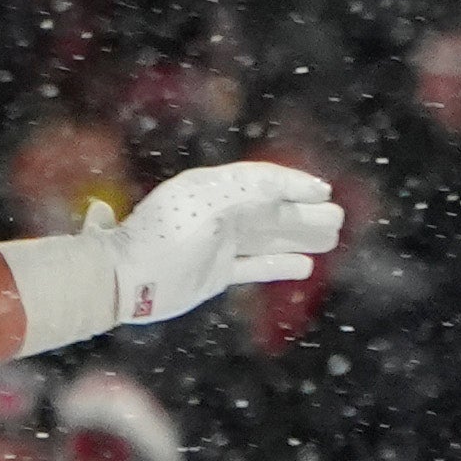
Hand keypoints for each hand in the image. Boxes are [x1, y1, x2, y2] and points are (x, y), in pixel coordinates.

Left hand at [102, 160, 345, 329]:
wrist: (122, 280)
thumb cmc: (160, 238)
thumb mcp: (207, 205)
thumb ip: (247, 193)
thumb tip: (284, 190)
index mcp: (209, 189)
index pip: (260, 180)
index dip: (293, 184)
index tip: (322, 191)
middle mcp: (215, 213)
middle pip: (269, 210)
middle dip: (303, 213)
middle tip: (337, 217)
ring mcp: (216, 244)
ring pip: (267, 237)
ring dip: (299, 236)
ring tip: (331, 236)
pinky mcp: (213, 274)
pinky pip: (254, 265)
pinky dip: (279, 264)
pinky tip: (305, 265)